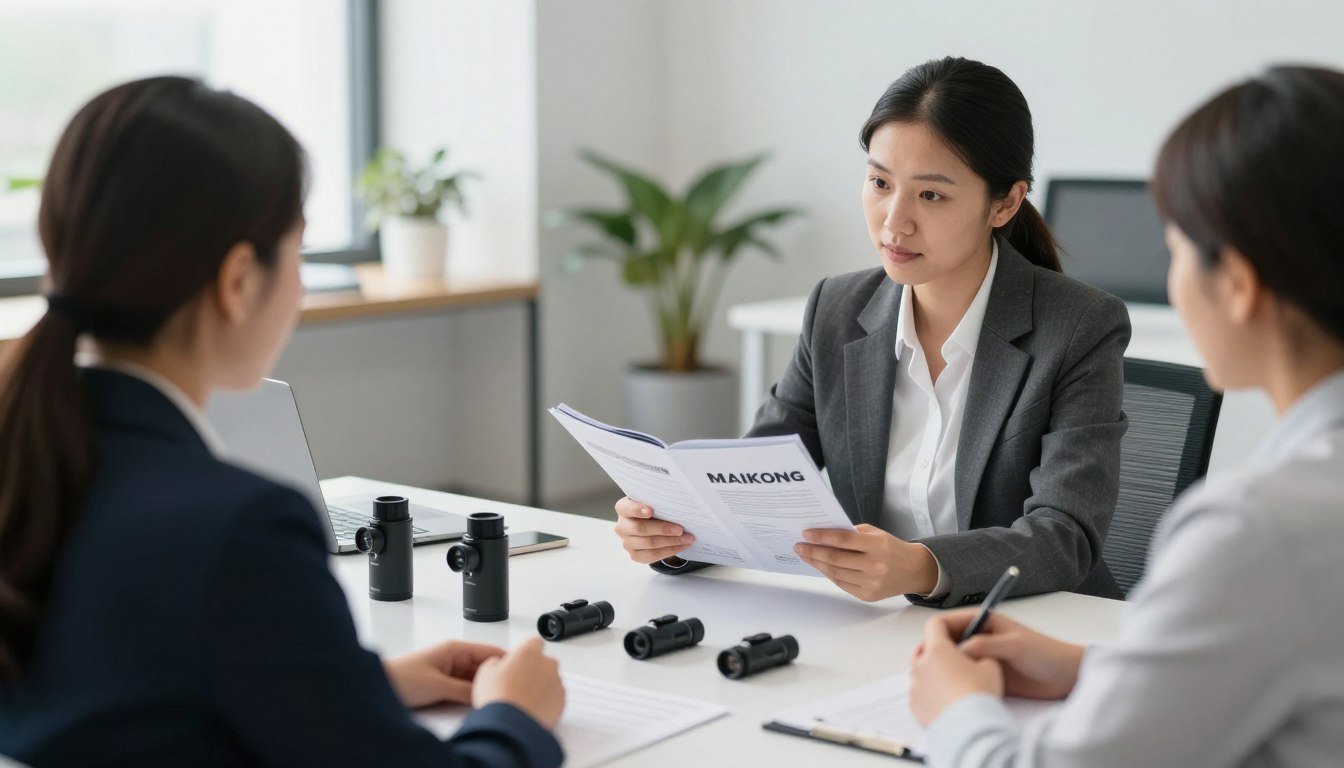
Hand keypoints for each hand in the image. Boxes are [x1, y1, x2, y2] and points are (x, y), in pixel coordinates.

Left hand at [383, 640, 504, 708]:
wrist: (379, 686)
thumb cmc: (401, 677)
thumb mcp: (438, 685)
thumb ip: (464, 691)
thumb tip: (486, 695)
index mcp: (456, 649)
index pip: (491, 652)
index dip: (508, 661)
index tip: (524, 671)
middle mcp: (455, 658)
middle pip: (485, 668)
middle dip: (497, 679)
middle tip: (511, 692)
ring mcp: (451, 672)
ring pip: (476, 681)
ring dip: (484, 689)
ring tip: (496, 699)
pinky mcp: (445, 686)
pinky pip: (466, 690)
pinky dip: (473, 696)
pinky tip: (479, 704)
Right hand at [472, 637, 565, 728]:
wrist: (511, 726)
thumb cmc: (498, 698)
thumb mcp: (485, 673)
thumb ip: (496, 662)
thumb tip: (500, 664)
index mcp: (529, 652)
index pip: (534, 642)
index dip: (526, 652)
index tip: (519, 662)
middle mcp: (547, 664)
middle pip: (544, 662)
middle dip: (534, 670)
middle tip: (517, 685)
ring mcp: (557, 682)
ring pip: (550, 680)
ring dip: (541, 687)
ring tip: (522, 701)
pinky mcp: (562, 701)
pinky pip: (555, 697)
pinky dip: (547, 701)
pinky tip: (531, 710)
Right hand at [613, 496, 694, 563]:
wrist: (649, 524)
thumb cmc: (653, 510)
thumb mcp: (653, 502)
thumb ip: (658, 502)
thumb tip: (678, 504)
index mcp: (623, 508)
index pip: (627, 508)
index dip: (638, 510)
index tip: (650, 511)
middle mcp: (622, 526)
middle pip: (641, 529)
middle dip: (663, 529)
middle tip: (680, 529)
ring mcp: (626, 542)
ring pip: (649, 544)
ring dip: (671, 542)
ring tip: (687, 538)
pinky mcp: (634, 555)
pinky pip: (652, 556)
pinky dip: (669, 551)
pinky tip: (681, 546)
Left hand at [792, 524, 938, 600]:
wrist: (914, 570)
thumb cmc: (891, 547)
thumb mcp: (876, 533)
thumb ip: (852, 533)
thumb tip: (823, 535)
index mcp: (877, 546)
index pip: (843, 539)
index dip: (822, 536)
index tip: (805, 533)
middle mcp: (874, 566)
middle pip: (835, 559)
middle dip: (813, 552)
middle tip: (799, 546)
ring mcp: (871, 583)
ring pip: (835, 573)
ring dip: (817, 563)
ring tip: (806, 555)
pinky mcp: (867, 595)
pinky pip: (842, 583)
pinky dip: (829, 574)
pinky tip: (820, 566)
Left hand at [909, 614, 1003, 725]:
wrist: (969, 728)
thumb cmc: (979, 694)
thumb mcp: (990, 665)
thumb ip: (980, 654)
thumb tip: (975, 657)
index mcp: (937, 650)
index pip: (936, 624)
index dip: (949, 623)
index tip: (959, 628)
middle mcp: (921, 665)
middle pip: (924, 648)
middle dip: (939, 648)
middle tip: (956, 655)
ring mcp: (915, 686)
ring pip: (921, 671)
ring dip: (933, 670)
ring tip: (953, 678)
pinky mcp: (915, 706)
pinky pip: (920, 692)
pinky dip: (930, 691)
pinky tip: (946, 698)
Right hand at [925, 610, 1083, 700]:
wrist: (1065, 676)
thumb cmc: (1044, 653)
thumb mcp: (1013, 645)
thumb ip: (985, 645)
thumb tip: (957, 650)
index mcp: (984, 621)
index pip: (948, 622)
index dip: (935, 634)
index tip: (927, 650)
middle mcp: (979, 637)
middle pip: (947, 642)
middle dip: (937, 654)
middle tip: (929, 670)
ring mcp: (982, 656)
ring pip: (954, 661)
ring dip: (947, 669)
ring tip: (939, 682)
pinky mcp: (987, 674)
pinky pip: (966, 675)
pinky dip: (958, 681)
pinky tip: (953, 690)